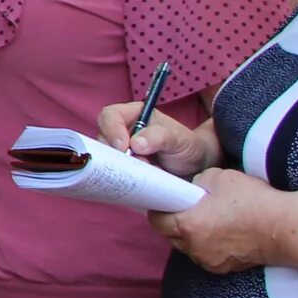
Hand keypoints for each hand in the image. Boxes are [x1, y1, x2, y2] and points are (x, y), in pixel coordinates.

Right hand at [100, 101, 216, 176]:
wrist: (194, 168)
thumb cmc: (188, 147)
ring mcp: (121, 151)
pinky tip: (139, 182)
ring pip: (105, 159)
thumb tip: (135, 143)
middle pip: (102, 139)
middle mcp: (123, 131)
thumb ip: (159, 137)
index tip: (124, 147)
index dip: (111, 130)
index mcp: (134, 115)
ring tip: (146, 173)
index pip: (110, 116)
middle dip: (116, 154)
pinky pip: (112, 173)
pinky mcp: (122, 168)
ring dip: (122, 168)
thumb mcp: (179, 139)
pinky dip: (123, 179)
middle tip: (139, 164)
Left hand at [150, 170, 297, 274]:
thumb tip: (190, 189)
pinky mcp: (224, 268)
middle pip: (170, 235)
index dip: (158, 208)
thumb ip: (196, 184)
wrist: (285, 227)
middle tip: (186, 208)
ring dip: (191, 235)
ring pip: (188, 247)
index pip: (156, 220)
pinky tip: (221, 232)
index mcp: (188, 225)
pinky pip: (206, 255)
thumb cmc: (254, 200)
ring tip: (207, 219)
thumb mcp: (218, 177)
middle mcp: (194, 247)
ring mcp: (209, 260)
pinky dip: (208, 245)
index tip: (164, 200)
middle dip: (174, 222)